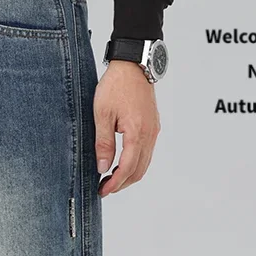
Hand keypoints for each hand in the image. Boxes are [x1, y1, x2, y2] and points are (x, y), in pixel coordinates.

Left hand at [94, 60, 160, 196]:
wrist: (133, 63)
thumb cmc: (116, 85)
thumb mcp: (102, 114)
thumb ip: (104, 143)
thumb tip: (103, 168)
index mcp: (137, 133)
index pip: (128, 168)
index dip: (115, 184)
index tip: (102, 191)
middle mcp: (149, 134)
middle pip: (139, 170)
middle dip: (122, 183)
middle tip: (105, 188)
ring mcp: (153, 130)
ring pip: (144, 163)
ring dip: (129, 174)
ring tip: (111, 178)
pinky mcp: (153, 126)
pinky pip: (147, 152)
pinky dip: (135, 163)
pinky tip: (122, 163)